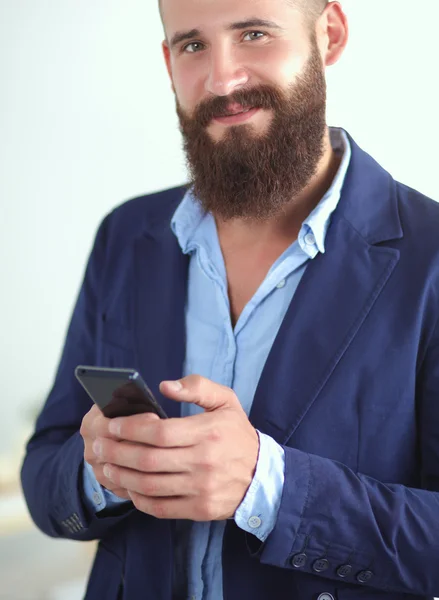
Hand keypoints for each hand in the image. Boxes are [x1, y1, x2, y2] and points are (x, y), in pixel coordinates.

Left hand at [92, 375, 259, 519]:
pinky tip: (127, 486)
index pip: (160, 433)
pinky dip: (138, 498)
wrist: (262, 475)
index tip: (113, 424)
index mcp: (208, 432)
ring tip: (106, 464)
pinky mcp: (198, 509)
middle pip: (149, 460)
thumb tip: (165, 386)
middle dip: (117, 451)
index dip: (131, 429)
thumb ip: (197, 387)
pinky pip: (160, 507)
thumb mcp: (226, 400)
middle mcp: (204, 462)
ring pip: (150, 485)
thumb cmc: (237, 434)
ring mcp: (201, 489)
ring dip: (122, 475)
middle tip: (99, 445)